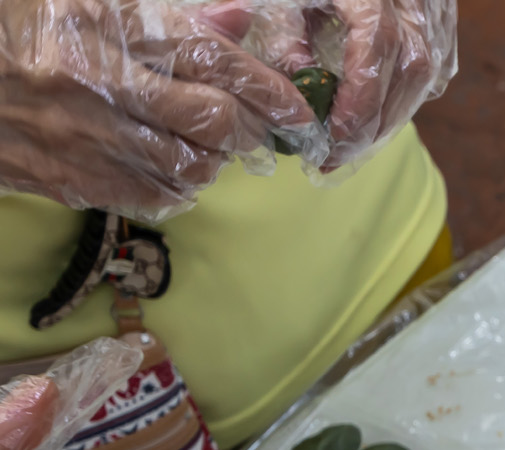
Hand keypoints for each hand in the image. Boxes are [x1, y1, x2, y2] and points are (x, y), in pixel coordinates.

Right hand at [0, 0, 312, 212]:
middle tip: (252, 128)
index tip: (296, 109)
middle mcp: (100, 84)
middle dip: (248, 129)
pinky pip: (153, 195)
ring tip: (205, 146)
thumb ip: (165, 15)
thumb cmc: (19, 28)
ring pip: (190, 167)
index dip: (267, 89)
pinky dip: (177, 186)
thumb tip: (236, 20)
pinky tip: (169, 166)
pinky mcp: (70, 179)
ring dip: (214, 161)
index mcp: (105, 26)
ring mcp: (85, 138)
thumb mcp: (85, 2)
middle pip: (213, 121)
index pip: (212, 59)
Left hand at [261, 0, 451, 167]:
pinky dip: (407, 97)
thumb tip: (298, 83)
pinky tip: (379, 115)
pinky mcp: (443, 22)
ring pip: (427, 75)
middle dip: (375, 122)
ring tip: (354, 143)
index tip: (334, 135)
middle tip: (337, 156)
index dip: (359, 97)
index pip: (378, 47)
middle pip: (410, 71)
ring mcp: (436, 11)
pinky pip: (435, 69)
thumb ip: (288, 30)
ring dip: (391, 116)